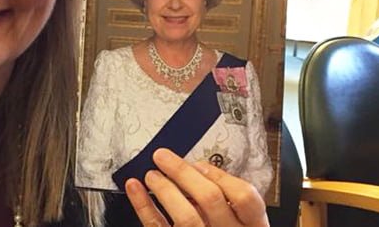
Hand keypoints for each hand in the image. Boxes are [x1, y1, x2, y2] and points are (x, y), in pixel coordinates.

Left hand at [125, 148, 268, 226]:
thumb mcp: (238, 223)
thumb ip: (225, 203)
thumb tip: (195, 172)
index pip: (244, 196)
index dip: (218, 174)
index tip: (197, 163)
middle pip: (211, 198)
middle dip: (182, 172)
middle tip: (162, 157)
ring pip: (186, 217)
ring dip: (164, 189)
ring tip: (151, 175)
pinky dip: (143, 205)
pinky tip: (134, 189)